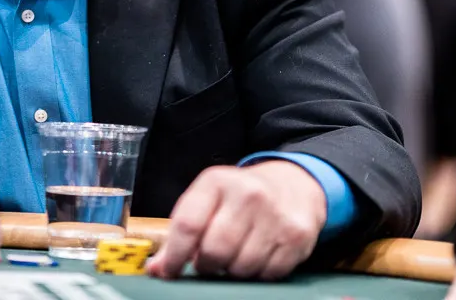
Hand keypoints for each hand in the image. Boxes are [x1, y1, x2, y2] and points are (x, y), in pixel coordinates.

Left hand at [146, 161, 325, 279]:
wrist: (294, 184)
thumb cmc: (240, 197)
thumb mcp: (208, 200)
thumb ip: (182, 232)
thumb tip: (157, 269)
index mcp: (216, 181)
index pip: (188, 224)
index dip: (174, 255)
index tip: (169, 271)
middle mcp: (248, 194)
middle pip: (215, 250)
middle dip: (207, 265)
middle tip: (209, 262)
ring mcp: (275, 215)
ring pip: (242, 267)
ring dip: (233, 270)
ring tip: (235, 255)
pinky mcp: (297, 235)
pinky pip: (269, 273)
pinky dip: (258, 273)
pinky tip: (258, 256)